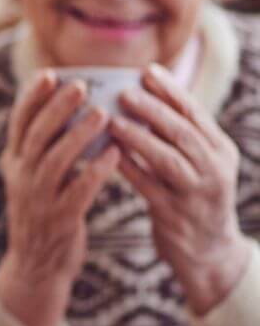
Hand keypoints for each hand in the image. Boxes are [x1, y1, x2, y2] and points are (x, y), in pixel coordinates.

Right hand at [0, 72, 119, 325]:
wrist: (35, 267)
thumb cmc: (41, 213)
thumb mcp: (30, 178)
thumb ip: (40, 148)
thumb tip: (61, 107)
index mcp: (14, 163)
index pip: (18, 123)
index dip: (32, 98)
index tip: (49, 73)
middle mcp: (21, 178)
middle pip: (36, 136)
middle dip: (57, 109)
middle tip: (80, 86)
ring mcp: (38, 200)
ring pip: (56, 161)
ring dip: (78, 136)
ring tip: (102, 114)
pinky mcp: (60, 220)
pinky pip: (78, 191)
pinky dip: (95, 172)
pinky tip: (115, 155)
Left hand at [111, 64, 250, 314]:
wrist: (209, 254)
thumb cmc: (193, 200)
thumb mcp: (198, 165)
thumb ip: (178, 137)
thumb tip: (144, 97)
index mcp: (220, 150)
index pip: (196, 113)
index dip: (171, 91)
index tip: (146, 71)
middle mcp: (214, 169)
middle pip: (183, 132)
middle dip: (153, 109)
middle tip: (124, 91)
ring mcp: (196, 193)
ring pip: (167, 158)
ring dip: (138, 138)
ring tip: (111, 121)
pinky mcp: (175, 215)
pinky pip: (148, 187)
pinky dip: (127, 169)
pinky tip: (105, 156)